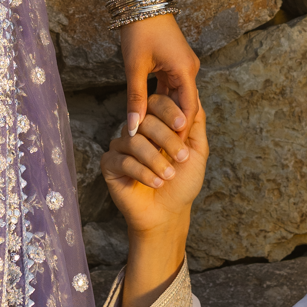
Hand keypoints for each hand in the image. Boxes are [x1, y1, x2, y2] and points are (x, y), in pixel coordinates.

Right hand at [103, 94, 207, 222]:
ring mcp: (121, 146)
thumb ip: (196, 123)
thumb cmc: (182, 182)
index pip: (156, 102)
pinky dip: (143, 172)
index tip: (183, 128)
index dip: (169, 112)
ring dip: (156, 159)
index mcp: (156, 124)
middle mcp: (136, 131)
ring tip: (168, 175)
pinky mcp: (109, 164)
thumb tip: (196, 94)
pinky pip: (123, 160)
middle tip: (181, 158)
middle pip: (146, 121)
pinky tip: (156, 182)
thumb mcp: (196, 150)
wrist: (168, 213)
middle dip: (167, 139)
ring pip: (134, 141)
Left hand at [120, 12, 199, 139]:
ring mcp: (184, 66)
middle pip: (186, 105)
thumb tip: (133, 128)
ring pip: (179, 98)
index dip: (180, 131)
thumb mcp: (135, 68)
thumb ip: (136, 99)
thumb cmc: (139, 31)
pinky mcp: (175, 64)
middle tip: (166, 152)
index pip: (188, 109)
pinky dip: (165, 103)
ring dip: (169, 116)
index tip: (172, 151)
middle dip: (176, 128)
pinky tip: (155, 119)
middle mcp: (190, 69)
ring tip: (159, 139)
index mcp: (186, 71)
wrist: (142, 2)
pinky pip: (173, 88)